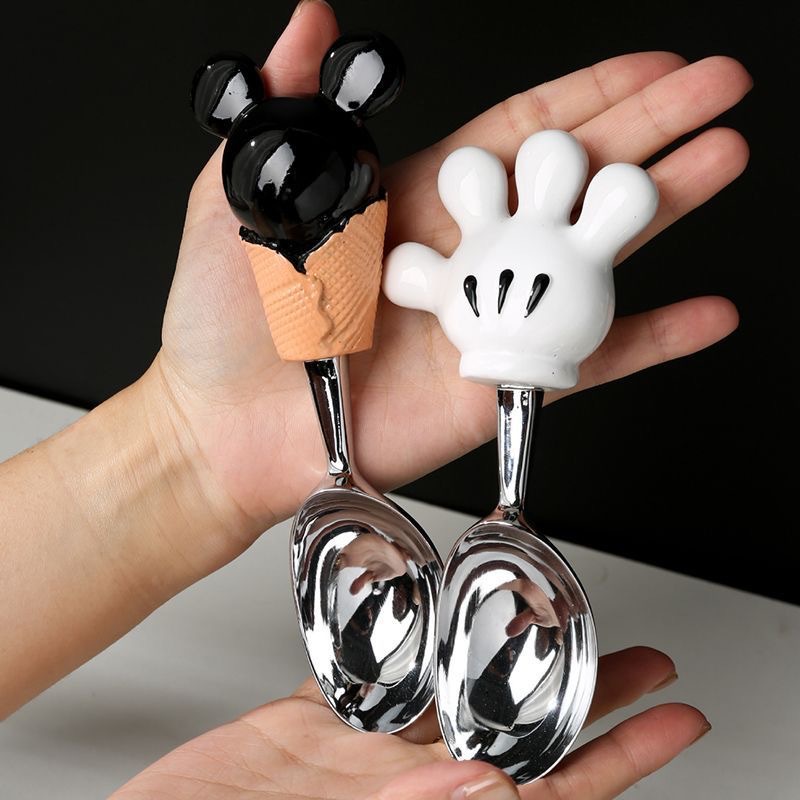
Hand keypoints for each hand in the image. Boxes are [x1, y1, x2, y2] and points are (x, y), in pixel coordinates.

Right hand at [110, 646, 703, 798]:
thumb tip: (487, 793)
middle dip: (584, 704)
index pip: (541, 797)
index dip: (612, 762)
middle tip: (641, 666)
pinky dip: (405, 653)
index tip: (670, 722)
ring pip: (450, 704)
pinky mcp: (304, 728)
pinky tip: (429, 630)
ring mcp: (354, 759)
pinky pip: (369, 684)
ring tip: (552, 634)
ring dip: (505, 669)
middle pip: (513, 740)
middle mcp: (397, 792)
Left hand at [148, 0, 750, 557]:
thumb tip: (310, 21)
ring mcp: (488, 318)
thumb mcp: (245, 191)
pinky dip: (650, 341)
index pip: (522, 132)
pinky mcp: (496, 381)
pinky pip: (588, 361)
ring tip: (722, 162)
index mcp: (419, 202)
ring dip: (663, 210)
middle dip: (650, 131)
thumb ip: (291, 107)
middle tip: (719, 93)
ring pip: (592, 258)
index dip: (589, 95)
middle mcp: (466, 255)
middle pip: (574, 182)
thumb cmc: (229, 320)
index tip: (652, 64)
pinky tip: (706, 315)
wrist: (226, 427)